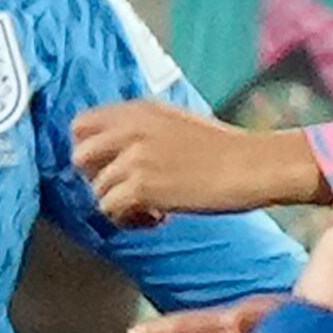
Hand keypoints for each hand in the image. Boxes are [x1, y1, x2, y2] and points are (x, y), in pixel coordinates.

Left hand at [73, 103, 325, 225]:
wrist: (252, 165)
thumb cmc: (226, 150)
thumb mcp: (176, 123)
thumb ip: (142, 130)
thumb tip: (116, 153)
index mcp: (137, 110)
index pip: (81, 124)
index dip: (91, 151)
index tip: (112, 168)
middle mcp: (130, 129)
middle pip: (80, 158)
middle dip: (99, 180)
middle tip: (129, 191)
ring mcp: (134, 157)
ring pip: (97, 190)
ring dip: (122, 207)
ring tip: (154, 210)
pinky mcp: (142, 187)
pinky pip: (111, 210)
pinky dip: (131, 222)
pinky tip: (160, 219)